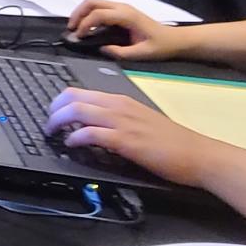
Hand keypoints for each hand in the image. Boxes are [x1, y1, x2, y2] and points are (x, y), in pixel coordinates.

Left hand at [44, 88, 235, 186]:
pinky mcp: (126, 141)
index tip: (52, 113)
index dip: (60, 101)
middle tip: (47, 124)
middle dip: (52, 109)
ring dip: (58, 122)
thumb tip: (92, 125)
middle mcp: (119, 106)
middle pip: (73, 97)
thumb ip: (117, 119)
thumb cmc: (171, 142)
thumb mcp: (140, 121)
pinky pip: (91, 134)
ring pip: (78, 111)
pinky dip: (75, 138)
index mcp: (121, 100)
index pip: (81, 91)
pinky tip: (71, 145)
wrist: (198, 154)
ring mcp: (122, 122)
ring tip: (52, 133)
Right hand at [65, 0, 189, 60]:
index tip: (78, 36)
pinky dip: (88, 14)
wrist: (174, 39)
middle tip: (70, 29)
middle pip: (92, 2)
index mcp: (127, 16)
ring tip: (75, 28)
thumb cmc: (160, 46)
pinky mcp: (121, 11)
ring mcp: (121, 7)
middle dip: (77, 14)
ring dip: (81, 12)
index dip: (85, 24)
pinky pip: (99, 7)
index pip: (99, 14)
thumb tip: (102, 49)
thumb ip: (121, 52)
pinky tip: (86, 27)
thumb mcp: (142, 53)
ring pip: (94, 2)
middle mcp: (122, 7)